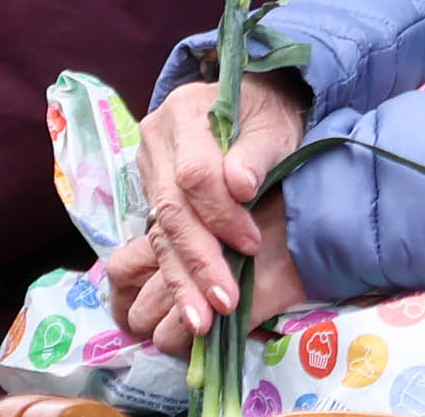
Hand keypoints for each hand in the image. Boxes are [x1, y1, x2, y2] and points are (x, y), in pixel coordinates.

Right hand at [127, 74, 312, 348]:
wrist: (253, 103)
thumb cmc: (270, 113)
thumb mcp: (276, 125)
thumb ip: (258, 153)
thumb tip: (240, 186)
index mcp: (185, 111)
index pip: (195, 174)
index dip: (222, 214)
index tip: (252, 244)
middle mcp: (156, 138)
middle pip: (171, 209)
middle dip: (198, 261)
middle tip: (223, 304)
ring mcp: (148, 166)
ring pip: (159, 231)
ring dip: (182, 279)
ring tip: (201, 322)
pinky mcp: (150, 191)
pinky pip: (160, 237)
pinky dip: (178, 273)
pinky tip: (192, 306)